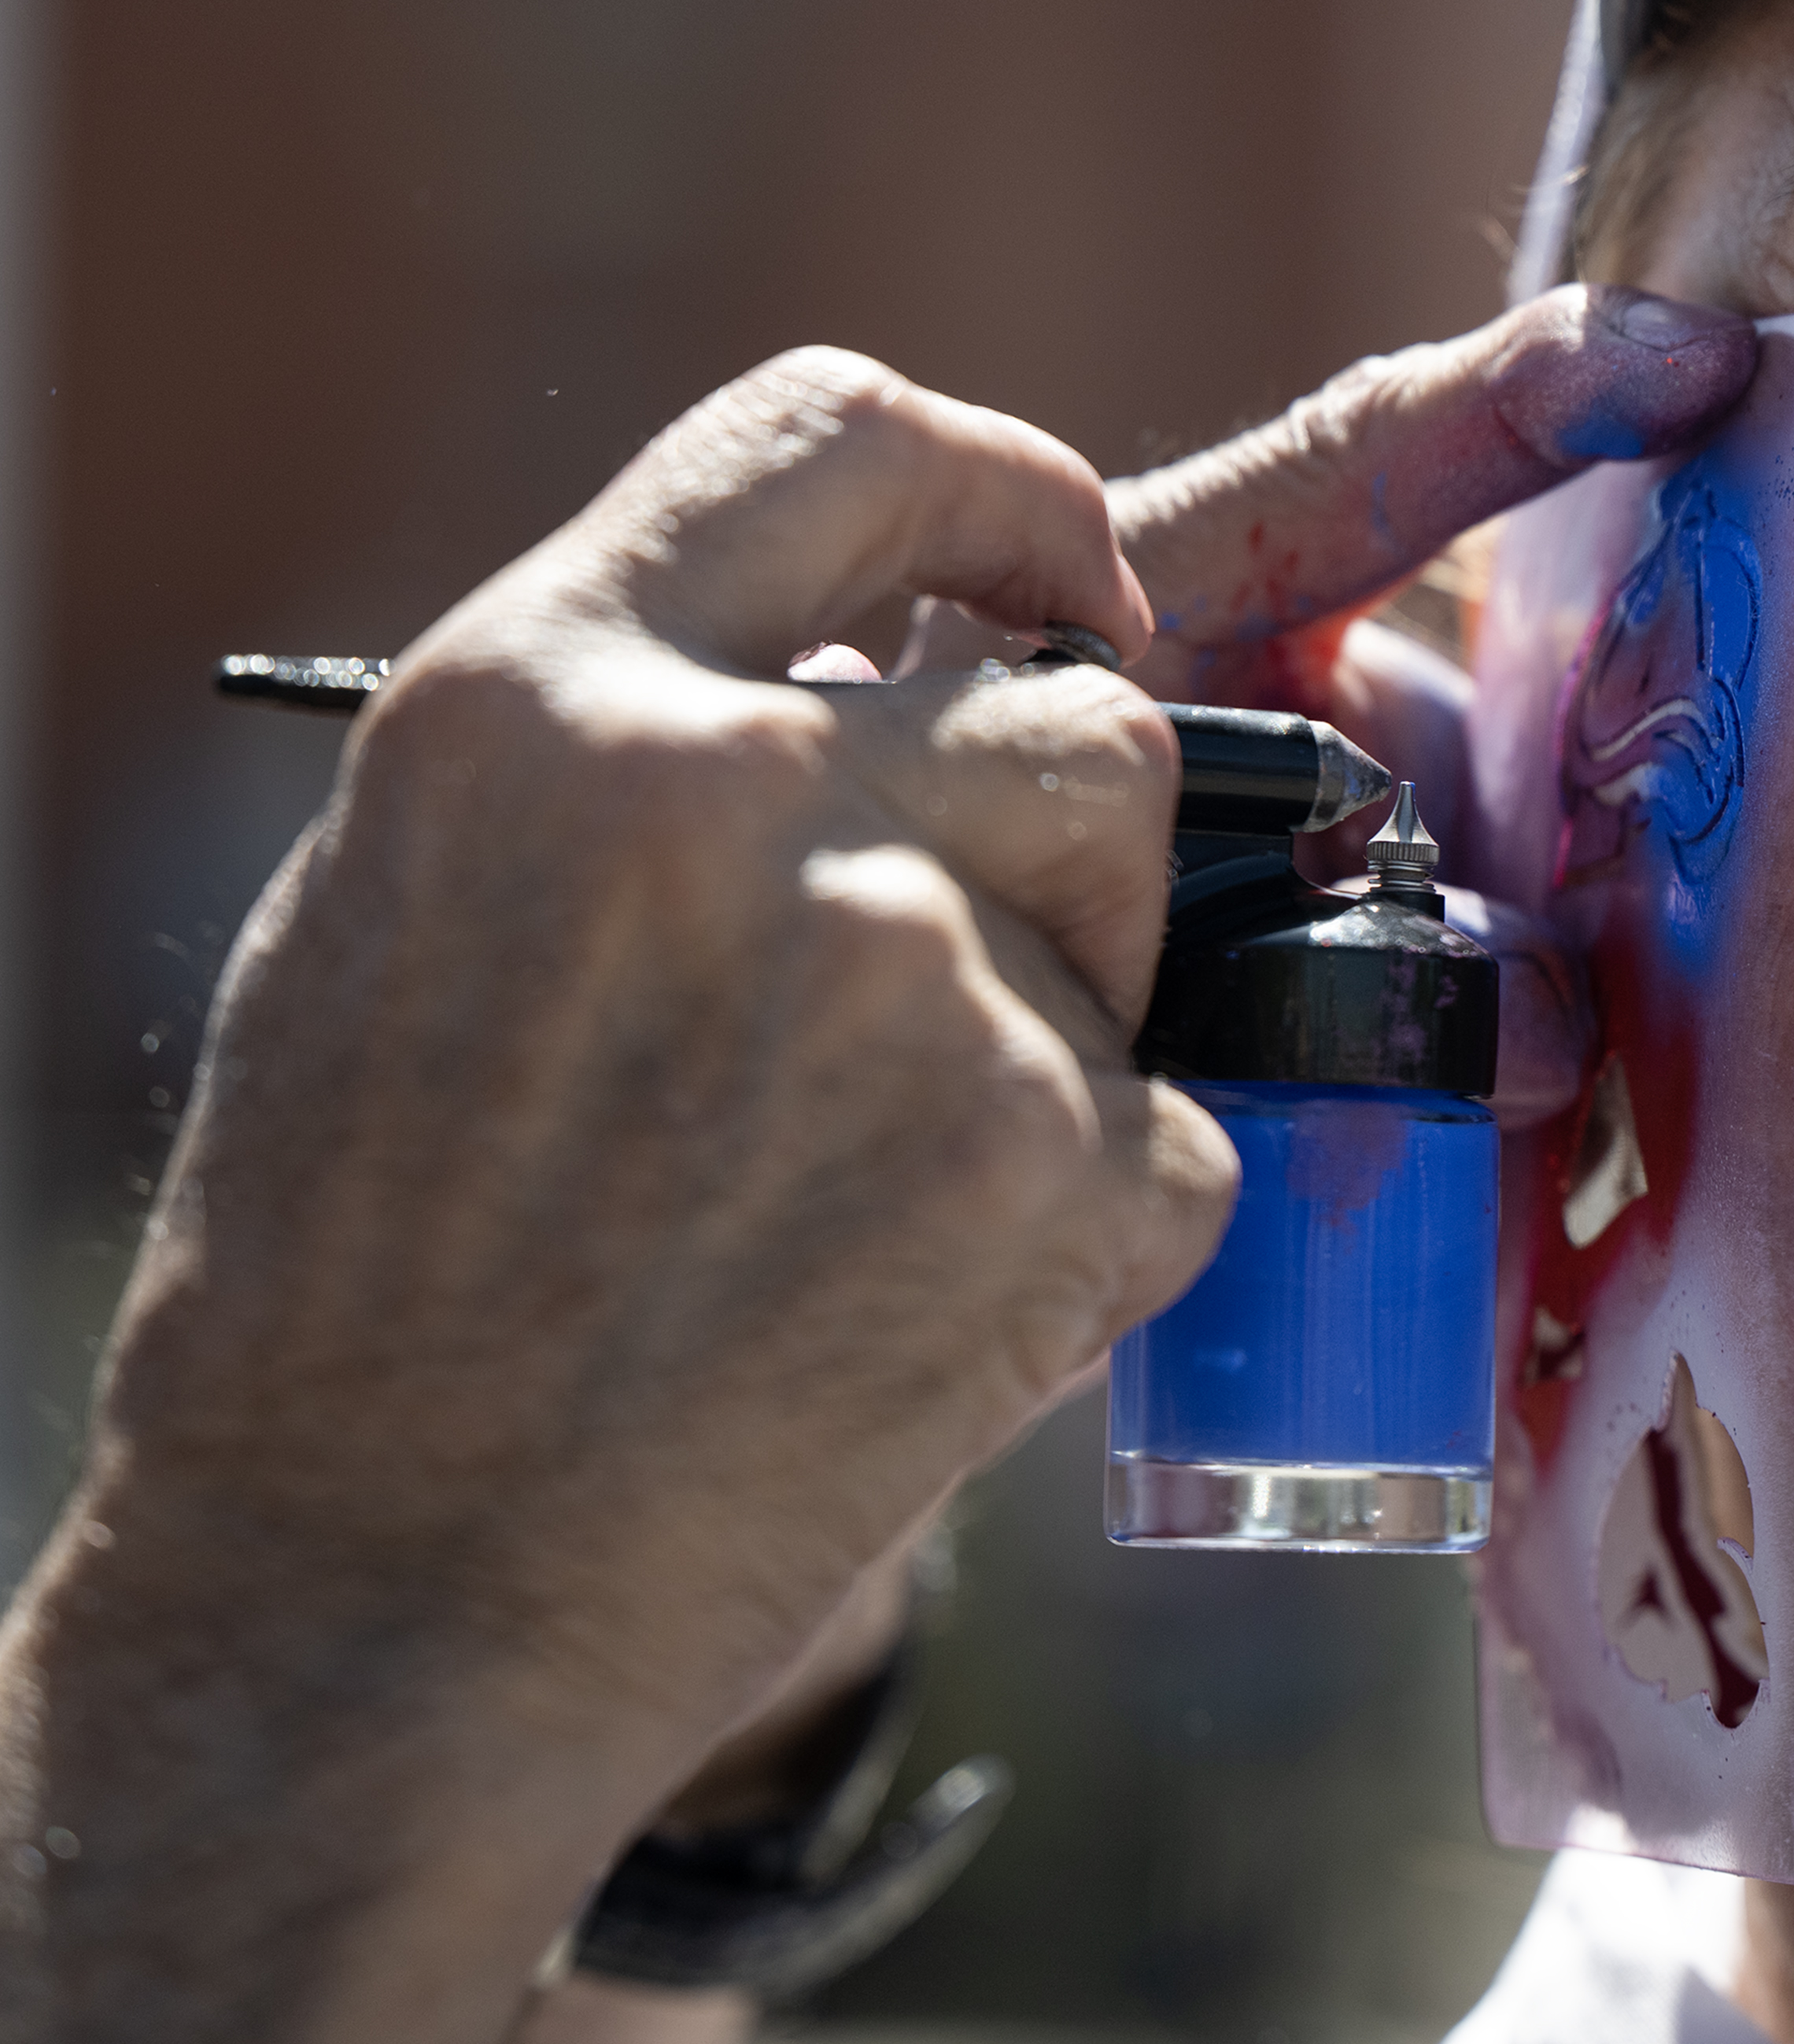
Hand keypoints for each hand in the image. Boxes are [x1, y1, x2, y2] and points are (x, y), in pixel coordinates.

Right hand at [0, 286, 1748, 2043]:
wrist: (369, 1605)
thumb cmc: (372, 1276)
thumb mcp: (433, 907)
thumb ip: (652, 749)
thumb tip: (890, 679)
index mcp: (542, 696)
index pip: (847, 438)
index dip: (1004, 498)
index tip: (1066, 584)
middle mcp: (726, 791)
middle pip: (1078, 712)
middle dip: (1070, 834)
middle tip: (974, 978)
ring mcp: (907, 974)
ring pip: (1139, 913)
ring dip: (1072, 1018)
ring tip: (878, 1177)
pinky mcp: (1048, 1162)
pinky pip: (1174, 1134)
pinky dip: (1091, 1222)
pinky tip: (914, 1310)